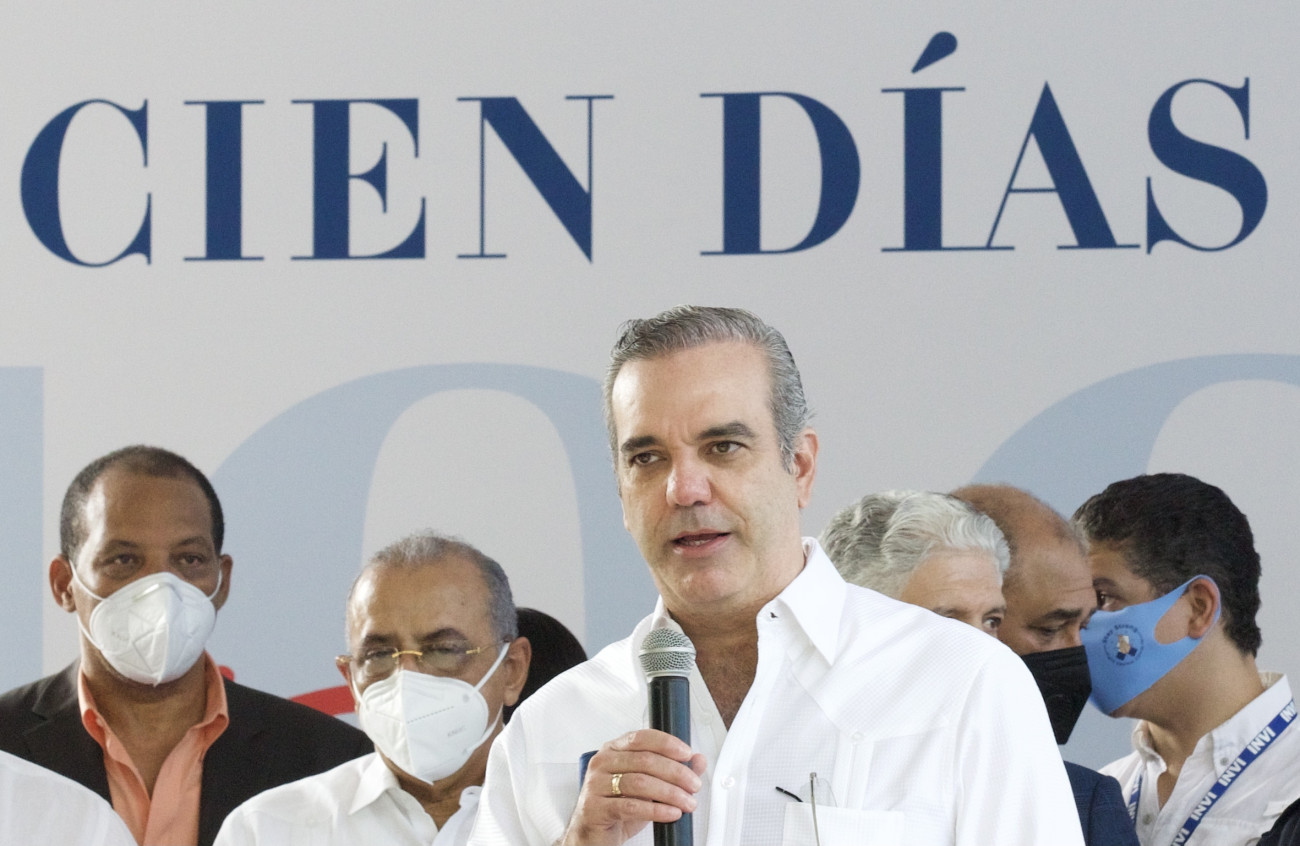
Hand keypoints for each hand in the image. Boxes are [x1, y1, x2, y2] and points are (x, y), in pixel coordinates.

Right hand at [561, 729, 706, 845]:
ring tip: (687, 802)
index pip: (641, 737)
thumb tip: (698, 761)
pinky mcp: (595, 808)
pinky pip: (630, 807)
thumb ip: (673, 772)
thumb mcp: (648, 787)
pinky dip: (656, 810)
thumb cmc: (619, 807)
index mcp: (614, 750)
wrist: (594, 835)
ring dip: (670, 793)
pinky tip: (671, 812)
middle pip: (644, 760)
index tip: (687, 754)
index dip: (667, 744)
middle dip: (676, 772)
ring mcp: (595, 785)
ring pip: (640, 783)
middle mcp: (602, 763)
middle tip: (693, 785)